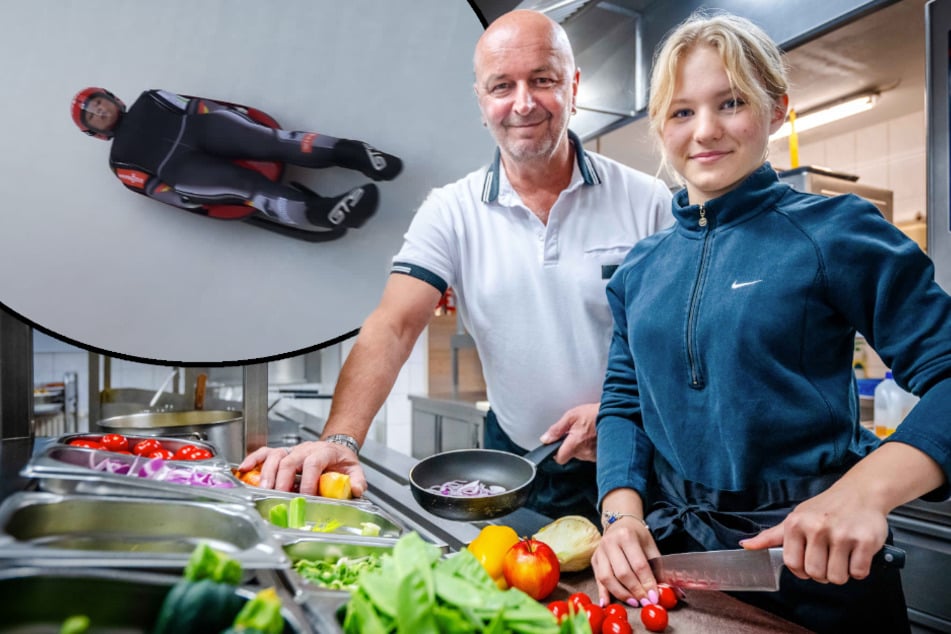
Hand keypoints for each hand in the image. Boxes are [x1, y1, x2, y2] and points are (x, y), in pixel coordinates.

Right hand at [238, 440, 366, 496]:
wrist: (336, 448)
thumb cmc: (341, 461)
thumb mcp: (354, 469)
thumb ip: (357, 480)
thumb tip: (355, 490)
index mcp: (324, 452)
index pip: (314, 463)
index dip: (308, 479)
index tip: (305, 496)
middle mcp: (305, 449)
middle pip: (290, 460)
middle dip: (283, 479)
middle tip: (279, 496)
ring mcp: (292, 450)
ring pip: (275, 456)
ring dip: (266, 473)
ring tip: (263, 489)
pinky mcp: (282, 453)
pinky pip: (265, 453)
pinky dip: (253, 459)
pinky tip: (243, 469)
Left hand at [540, 402, 598, 462]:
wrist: (614, 414)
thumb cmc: (595, 414)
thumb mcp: (571, 416)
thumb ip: (556, 429)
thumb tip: (545, 439)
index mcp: (575, 443)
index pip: (560, 458)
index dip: (556, 453)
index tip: (557, 445)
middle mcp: (585, 452)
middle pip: (571, 455)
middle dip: (571, 445)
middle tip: (576, 432)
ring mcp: (594, 455)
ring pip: (581, 454)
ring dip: (581, 446)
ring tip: (587, 433)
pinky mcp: (601, 455)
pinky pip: (591, 454)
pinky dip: (590, 447)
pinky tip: (593, 437)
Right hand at [591, 516, 660, 606]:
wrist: (620, 523)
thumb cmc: (637, 535)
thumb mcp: (650, 546)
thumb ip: (657, 567)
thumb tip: (666, 590)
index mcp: (626, 536)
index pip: (638, 564)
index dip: (647, 582)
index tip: (654, 597)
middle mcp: (610, 542)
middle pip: (622, 572)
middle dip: (635, 590)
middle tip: (645, 601)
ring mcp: (599, 551)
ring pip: (607, 578)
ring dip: (621, 594)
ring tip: (634, 602)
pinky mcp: (594, 559)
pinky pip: (597, 579)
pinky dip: (602, 592)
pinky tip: (606, 603)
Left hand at [740, 484, 889, 584]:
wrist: (860, 492)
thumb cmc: (825, 509)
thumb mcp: (796, 518)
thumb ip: (771, 536)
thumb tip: (745, 546)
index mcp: (796, 523)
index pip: (792, 564)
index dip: (802, 570)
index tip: (809, 561)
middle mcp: (817, 527)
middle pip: (815, 574)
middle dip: (822, 573)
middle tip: (829, 557)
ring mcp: (842, 534)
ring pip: (836, 577)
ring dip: (841, 573)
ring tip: (842, 555)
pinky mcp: (865, 541)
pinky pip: (859, 572)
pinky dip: (858, 569)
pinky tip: (856, 553)